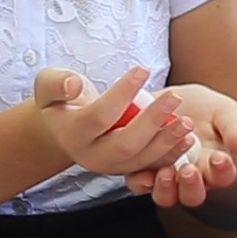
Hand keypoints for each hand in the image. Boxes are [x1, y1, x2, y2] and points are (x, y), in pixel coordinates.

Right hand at [33, 67, 198, 177]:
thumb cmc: (61, 99)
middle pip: (125, 143)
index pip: (100, 116)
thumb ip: (57, 83)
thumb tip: (74, 85)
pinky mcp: (127, 169)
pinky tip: (188, 138)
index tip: (143, 69)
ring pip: (141, 159)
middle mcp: (92, 156)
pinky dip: (172, 154)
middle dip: (152, 122)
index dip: (122, 93)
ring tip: (187, 121)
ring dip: (167, 142)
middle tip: (175, 98)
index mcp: (72, 134)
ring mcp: (111, 166)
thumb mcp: (48, 85)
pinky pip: (151, 166)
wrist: (64, 127)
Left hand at [125, 82, 236, 207]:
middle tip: (189, 170)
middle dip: (191, 186)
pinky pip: (139, 184)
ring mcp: (165, 175)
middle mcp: (190, 177)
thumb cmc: (204, 107)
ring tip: (165, 172)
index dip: (222, 170)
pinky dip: (140, 182)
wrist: (171, 97)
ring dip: (165, 189)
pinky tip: (142, 173)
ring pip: (166, 196)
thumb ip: (233, 127)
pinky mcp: (140, 168)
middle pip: (193, 195)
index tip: (219, 157)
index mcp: (215, 166)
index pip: (223, 176)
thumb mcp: (224, 110)